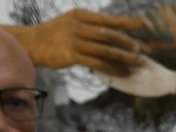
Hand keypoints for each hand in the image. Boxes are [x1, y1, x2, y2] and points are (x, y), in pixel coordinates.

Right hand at [12, 9, 146, 74]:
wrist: (31, 43)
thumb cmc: (53, 34)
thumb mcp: (70, 22)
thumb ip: (89, 25)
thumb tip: (109, 32)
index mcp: (81, 15)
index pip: (108, 19)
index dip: (126, 22)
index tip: (142, 24)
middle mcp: (79, 26)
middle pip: (109, 35)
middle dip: (129, 42)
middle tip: (144, 49)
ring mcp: (74, 40)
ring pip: (105, 49)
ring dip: (124, 56)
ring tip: (138, 62)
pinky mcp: (71, 55)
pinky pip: (97, 62)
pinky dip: (111, 67)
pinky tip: (122, 72)